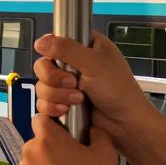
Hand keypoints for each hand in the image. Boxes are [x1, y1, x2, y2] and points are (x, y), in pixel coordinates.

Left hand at [15, 115, 117, 164]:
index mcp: (48, 137)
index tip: (64, 134)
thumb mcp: (106, 155)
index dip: (52, 123)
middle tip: (69, 159)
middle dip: (51, 145)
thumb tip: (92, 127)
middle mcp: (30, 150)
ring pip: (33, 158)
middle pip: (38, 140)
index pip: (41, 118)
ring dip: (44, 162)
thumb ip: (99, 133)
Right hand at [33, 32, 152, 134]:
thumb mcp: (94, 63)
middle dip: (54, 78)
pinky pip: (44, 102)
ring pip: (42, 85)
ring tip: (78, 99)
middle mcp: (75, 63)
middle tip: (73, 83)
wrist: (124, 123)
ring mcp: (68, 84)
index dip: (52, 52)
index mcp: (86, 46)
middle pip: (44, 65)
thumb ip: (66, 49)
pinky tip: (67, 109)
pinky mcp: (64, 102)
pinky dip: (53, 107)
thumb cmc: (119, 91)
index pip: (55, 41)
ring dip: (57, 94)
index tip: (59, 61)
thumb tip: (41, 41)